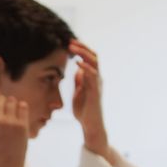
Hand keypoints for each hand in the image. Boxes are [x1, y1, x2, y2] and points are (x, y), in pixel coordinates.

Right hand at [0, 90, 27, 166]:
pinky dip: (22, 105)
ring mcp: (10, 122)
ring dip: (12, 102)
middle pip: (0, 99)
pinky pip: (23, 106)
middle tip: (5, 104)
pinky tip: (20, 109)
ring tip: (12, 107)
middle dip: (2, 99)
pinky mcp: (22, 125)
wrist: (8, 163)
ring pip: (12, 100)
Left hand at [69, 39, 108, 153]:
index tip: (69, 43)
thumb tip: (77, 70)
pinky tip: (77, 62)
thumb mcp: (78, 93)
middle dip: (82, 47)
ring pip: (94, 62)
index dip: (81, 49)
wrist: (90, 125)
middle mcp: (96, 78)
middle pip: (93, 56)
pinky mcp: (96, 91)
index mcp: (91, 78)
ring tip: (73, 47)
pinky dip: (86, 67)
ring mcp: (97, 84)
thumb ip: (79, 81)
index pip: (88, 58)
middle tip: (70, 41)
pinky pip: (92, 76)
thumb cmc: (84, 111)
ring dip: (83, 53)